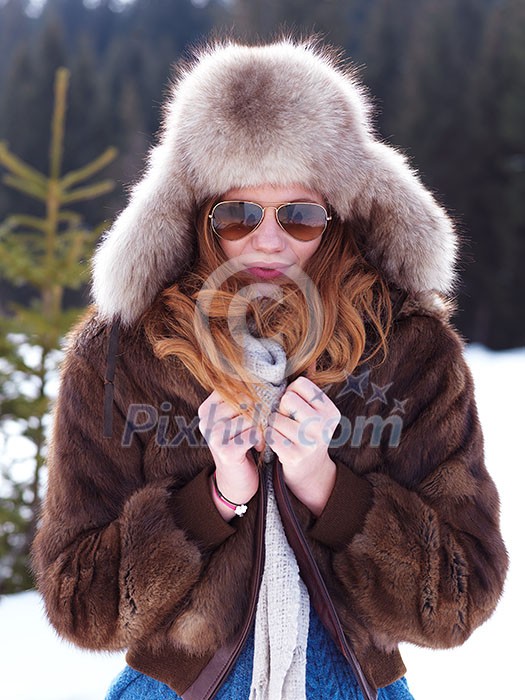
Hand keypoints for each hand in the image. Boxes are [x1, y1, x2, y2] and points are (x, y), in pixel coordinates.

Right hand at [198, 389, 262, 519]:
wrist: (235, 480)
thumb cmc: (240, 443)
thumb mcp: (237, 418)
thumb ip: (243, 399)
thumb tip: (264, 377)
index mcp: (207, 408)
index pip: (236, 388)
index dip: (253, 396)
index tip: (257, 409)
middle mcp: (206, 420)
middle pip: (245, 401)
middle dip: (259, 412)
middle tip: (261, 426)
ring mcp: (214, 435)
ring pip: (251, 417)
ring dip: (261, 428)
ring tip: (258, 438)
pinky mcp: (226, 450)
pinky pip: (253, 433)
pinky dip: (260, 440)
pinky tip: (257, 447)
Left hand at [266, 376, 339, 515]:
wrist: (310, 469)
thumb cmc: (306, 431)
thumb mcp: (313, 410)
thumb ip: (309, 387)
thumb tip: (309, 358)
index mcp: (330, 410)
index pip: (300, 385)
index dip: (290, 393)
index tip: (294, 406)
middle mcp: (324, 425)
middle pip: (287, 399)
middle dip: (281, 408)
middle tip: (286, 419)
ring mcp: (310, 442)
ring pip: (275, 417)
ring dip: (273, 424)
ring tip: (282, 431)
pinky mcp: (294, 456)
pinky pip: (270, 435)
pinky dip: (269, 437)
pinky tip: (277, 442)